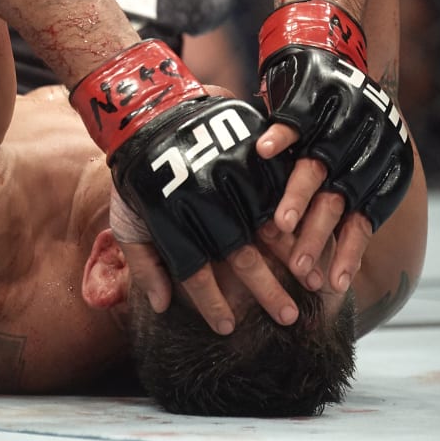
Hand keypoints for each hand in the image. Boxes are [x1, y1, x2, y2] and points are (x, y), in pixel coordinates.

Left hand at [73, 40, 299, 333]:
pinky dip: (297, 212)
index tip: (229, 329)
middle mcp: (202, 201)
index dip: (211, 303)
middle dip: (265, 289)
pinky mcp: (244, 151)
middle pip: (238, 254)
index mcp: (171, 221)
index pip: (194, 272)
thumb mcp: (126, 220)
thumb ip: (143, 264)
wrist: (145, 111)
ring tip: (313, 279)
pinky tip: (313, 232)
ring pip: (265, 223)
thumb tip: (161, 306)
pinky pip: (276, 186)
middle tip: (289, 318)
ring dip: (292, 254)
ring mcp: (226, 175)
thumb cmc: (134, 174)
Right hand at [255, 0, 414, 294]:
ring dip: (297, 195)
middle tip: (299, 268)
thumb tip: (331, 267)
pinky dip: (281, 135)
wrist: (331, 48)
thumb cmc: (339, 118)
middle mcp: (363, 145)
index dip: (348, 252)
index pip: (363, 219)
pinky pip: (296, 117)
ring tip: (280, 224)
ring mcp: (340, 120)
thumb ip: (341, 204)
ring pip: (317, 165)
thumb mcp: (353, 160)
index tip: (331, 285)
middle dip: (318, 235)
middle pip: (338, 200)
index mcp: (378, 167)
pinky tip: (264, 153)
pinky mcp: (316, 92)